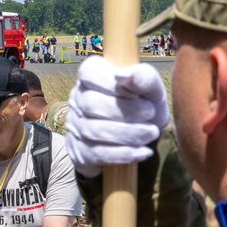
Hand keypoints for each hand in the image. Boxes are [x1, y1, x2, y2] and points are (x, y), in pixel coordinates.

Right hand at [66, 57, 168, 176]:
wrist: (138, 138)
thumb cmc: (143, 106)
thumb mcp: (151, 90)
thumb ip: (144, 78)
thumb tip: (124, 75)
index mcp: (91, 75)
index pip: (89, 73)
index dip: (111, 83)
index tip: (137, 93)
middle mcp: (78, 98)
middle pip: (91, 104)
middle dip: (124, 111)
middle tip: (150, 114)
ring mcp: (75, 125)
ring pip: (93, 130)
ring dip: (126, 134)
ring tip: (150, 134)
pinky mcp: (79, 150)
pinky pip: (96, 153)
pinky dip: (123, 154)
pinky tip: (143, 152)